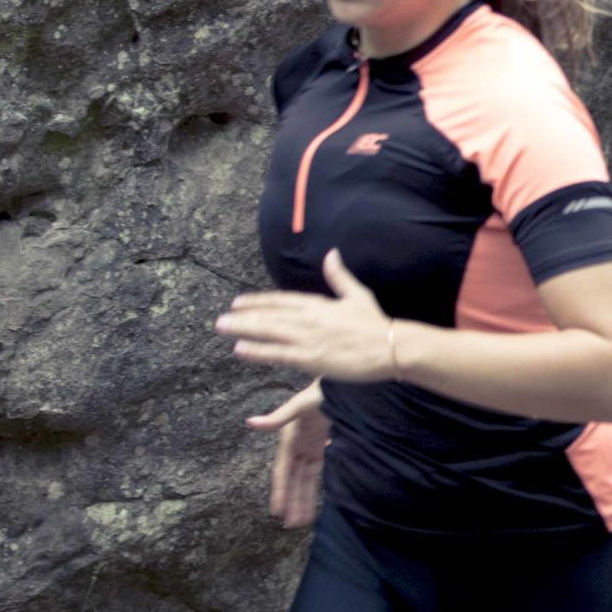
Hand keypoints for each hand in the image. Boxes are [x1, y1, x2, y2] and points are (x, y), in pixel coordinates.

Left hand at [216, 250, 395, 381]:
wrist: (391, 347)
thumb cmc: (376, 324)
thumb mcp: (358, 295)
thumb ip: (340, 276)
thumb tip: (332, 254)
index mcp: (318, 304)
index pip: (281, 300)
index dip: (258, 301)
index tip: (238, 302)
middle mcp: (309, 318)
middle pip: (269, 315)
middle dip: (243, 316)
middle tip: (220, 319)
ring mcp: (308, 338)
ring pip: (268, 332)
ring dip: (244, 330)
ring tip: (223, 329)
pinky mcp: (311, 357)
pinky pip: (278, 353)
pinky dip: (258, 351)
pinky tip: (240, 349)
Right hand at [249, 381, 329, 527]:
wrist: (342, 381)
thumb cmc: (322, 390)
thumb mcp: (300, 404)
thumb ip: (279, 416)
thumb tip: (251, 423)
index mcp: (290, 438)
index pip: (283, 471)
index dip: (280, 492)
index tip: (277, 512)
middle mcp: (298, 446)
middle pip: (294, 480)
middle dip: (293, 502)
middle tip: (292, 526)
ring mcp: (311, 446)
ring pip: (306, 478)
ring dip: (304, 498)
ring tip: (303, 520)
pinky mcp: (323, 444)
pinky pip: (318, 470)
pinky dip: (316, 485)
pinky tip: (315, 501)